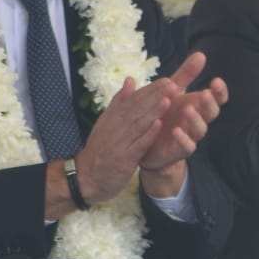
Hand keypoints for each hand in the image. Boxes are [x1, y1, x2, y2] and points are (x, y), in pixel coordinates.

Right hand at [75, 75, 171, 202]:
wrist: (86, 177)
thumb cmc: (101, 150)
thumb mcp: (107, 122)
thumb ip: (120, 102)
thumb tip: (130, 80)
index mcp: (113, 117)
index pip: (133, 100)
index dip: (150, 90)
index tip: (167, 80)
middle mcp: (115, 127)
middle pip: (137, 108)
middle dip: (155, 96)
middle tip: (172, 84)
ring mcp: (119, 142)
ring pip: (138, 124)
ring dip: (153, 111)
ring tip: (168, 99)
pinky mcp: (123, 158)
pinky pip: (137, 145)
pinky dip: (147, 134)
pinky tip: (159, 125)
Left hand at [139, 51, 227, 172]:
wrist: (149, 143)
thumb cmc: (165, 113)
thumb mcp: (173, 91)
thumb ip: (187, 74)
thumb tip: (201, 54)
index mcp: (199, 105)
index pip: (217, 98)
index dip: (219, 91)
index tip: (216, 80)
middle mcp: (198, 120)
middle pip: (212, 112)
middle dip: (210, 103)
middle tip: (204, 93)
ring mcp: (191, 135)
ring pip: (201, 129)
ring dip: (196, 119)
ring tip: (188, 109)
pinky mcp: (180, 149)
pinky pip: (187, 146)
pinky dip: (183, 139)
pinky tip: (176, 130)